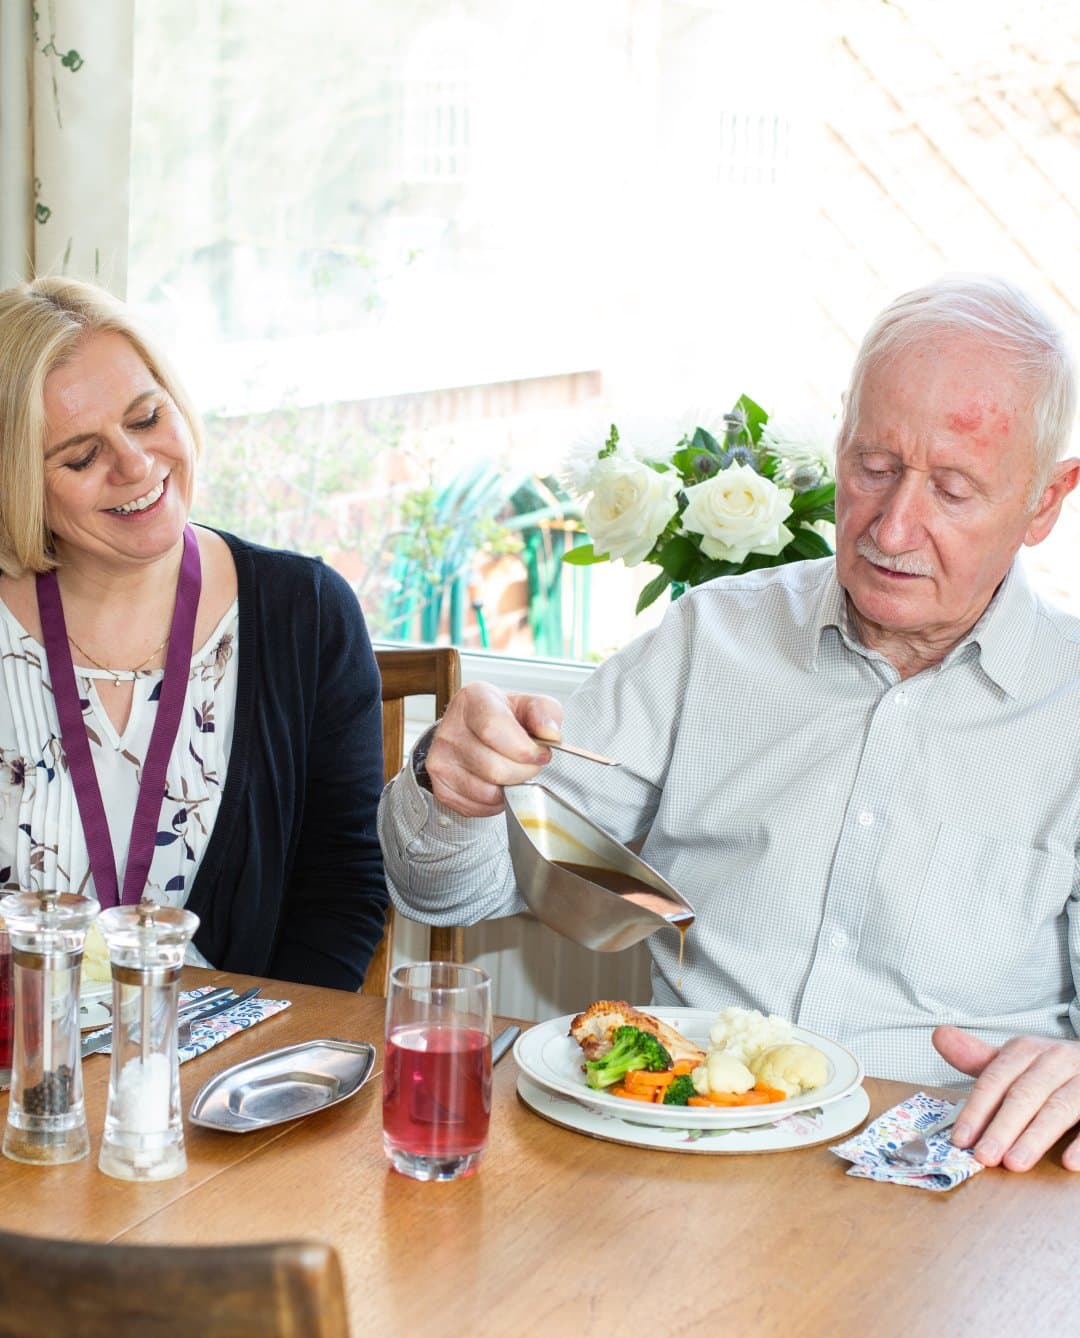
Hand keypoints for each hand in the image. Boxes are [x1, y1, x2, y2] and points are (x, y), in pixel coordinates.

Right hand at [423, 681, 562, 817]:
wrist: (471, 731)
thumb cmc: (502, 718)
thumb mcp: (527, 705)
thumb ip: (545, 712)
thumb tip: (550, 733)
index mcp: (472, 700)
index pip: (493, 729)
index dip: (524, 749)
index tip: (540, 754)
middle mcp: (450, 729)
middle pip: (494, 768)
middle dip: (524, 772)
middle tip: (530, 765)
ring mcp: (440, 760)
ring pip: (488, 792)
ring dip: (510, 788)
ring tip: (513, 772)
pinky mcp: (440, 787)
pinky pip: (477, 807)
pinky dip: (495, 803)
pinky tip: (497, 784)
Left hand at [932, 1025, 1079, 1171]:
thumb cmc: (1051, 1070)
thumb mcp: (1016, 1061)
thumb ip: (979, 1058)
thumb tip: (940, 1036)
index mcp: (1027, 1050)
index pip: (995, 1079)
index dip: (976, 1109)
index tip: (961, 1139)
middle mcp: (1056, 1059)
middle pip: (1024, 1093)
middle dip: (1002, 1127)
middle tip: (984, 1156)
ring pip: (1059, 1107)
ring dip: (1035, 1137)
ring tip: (1015, 1163)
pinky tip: (1069, 1161)